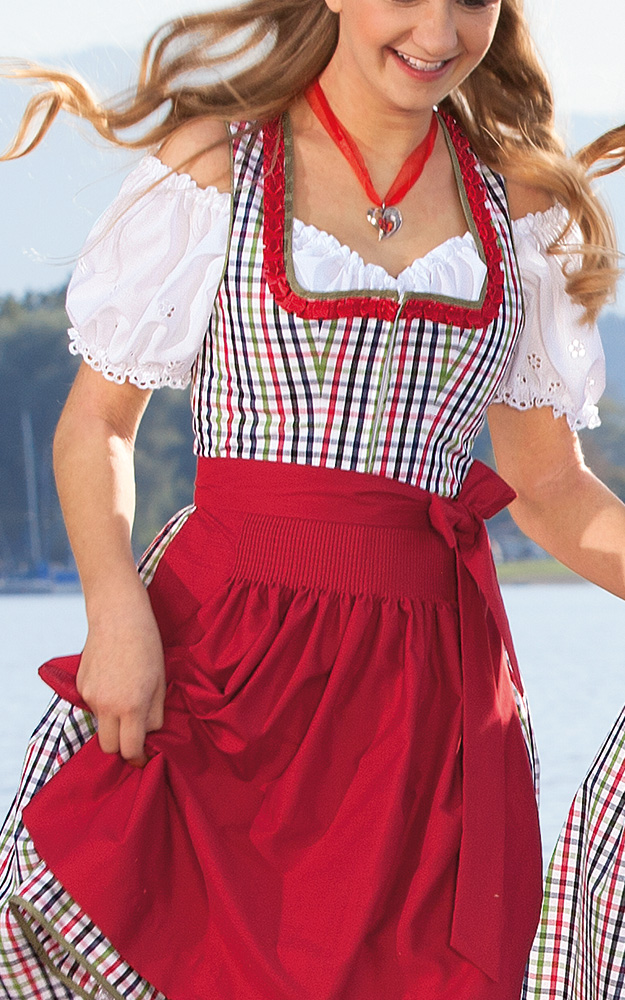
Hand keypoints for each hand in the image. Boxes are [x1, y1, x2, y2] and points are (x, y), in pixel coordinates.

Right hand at [77, 582, 165, 766]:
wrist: (118, 615)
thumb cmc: (147, 645)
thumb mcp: (161, 681)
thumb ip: (155, 714)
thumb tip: (150, 735)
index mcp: (131, 706)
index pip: (129, 750)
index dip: (138, 758)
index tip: (144, 757)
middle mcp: (107, 705)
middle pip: (109, 747)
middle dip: (122, 747)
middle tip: (136, 736)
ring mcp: (90, 696)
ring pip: (100, 727)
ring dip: (113, 725)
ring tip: (127, 701)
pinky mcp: (80, 686)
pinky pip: (92, 707)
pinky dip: (103, 704)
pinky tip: (114, 683)